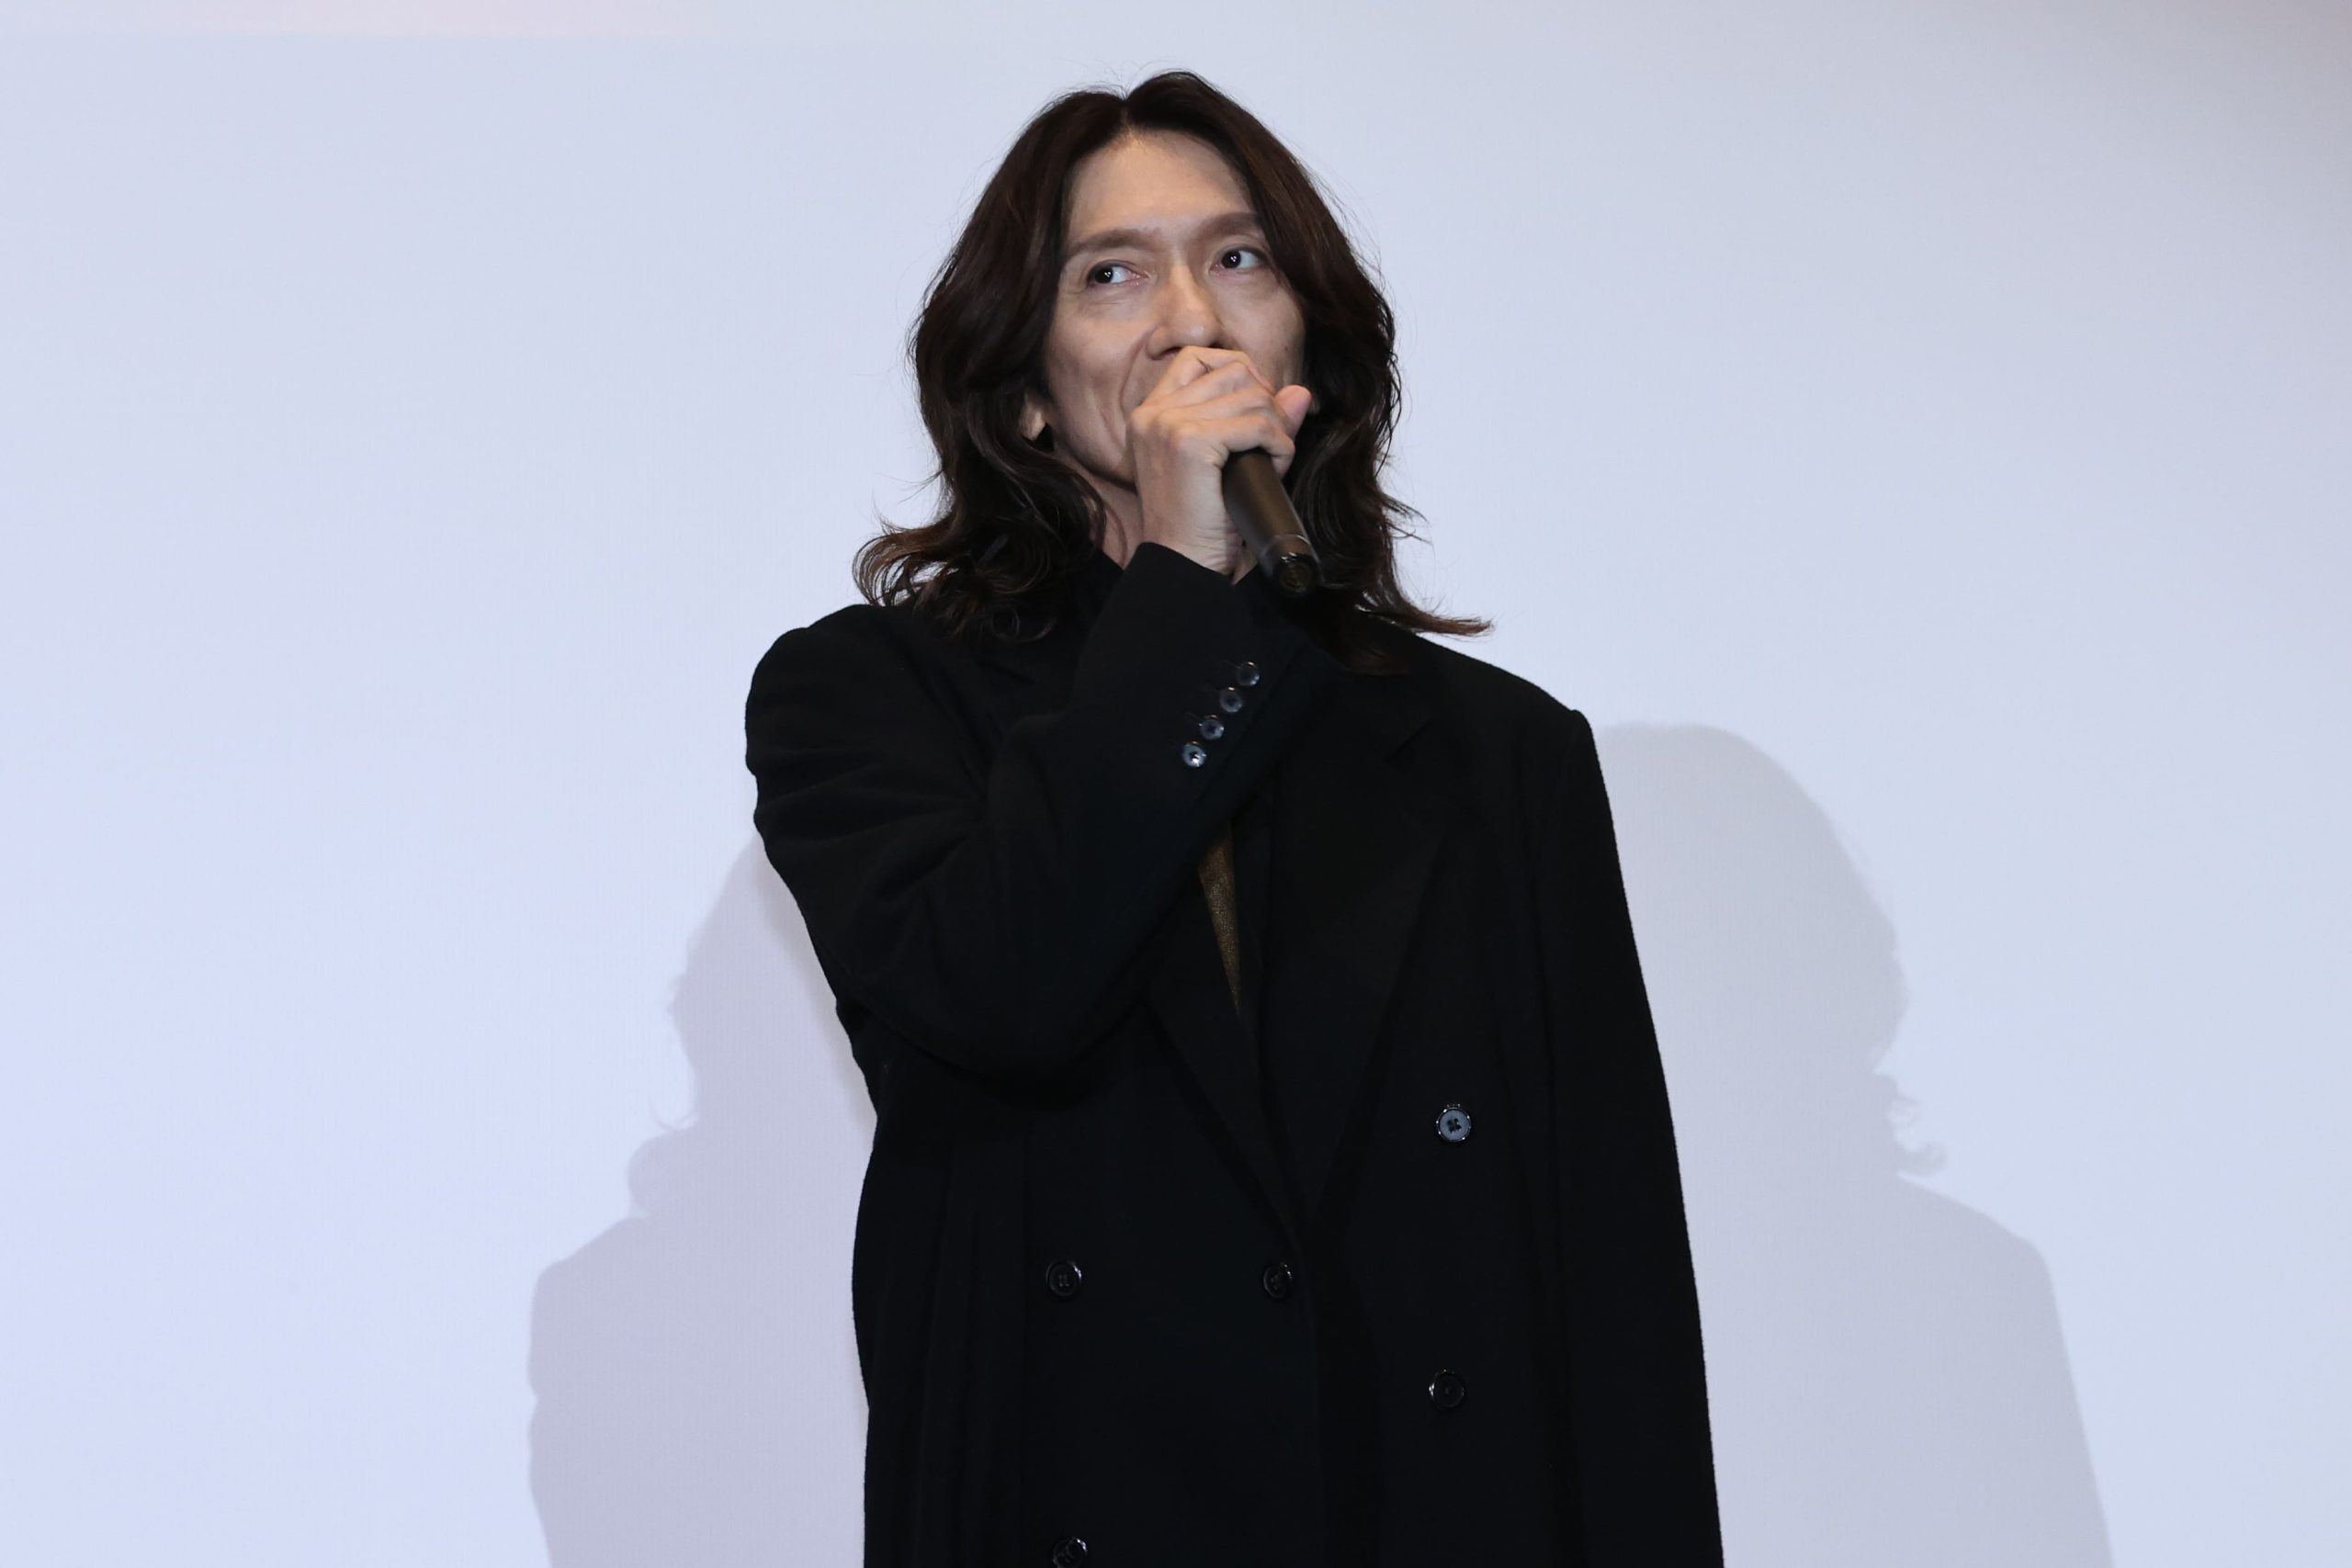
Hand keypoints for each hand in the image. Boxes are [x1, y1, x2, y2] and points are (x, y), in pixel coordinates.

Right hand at [1127, 346, 1312, 578]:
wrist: (1185, 564)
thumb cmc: (1204, 522)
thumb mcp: (1227, 461)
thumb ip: (1255, 419)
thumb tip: (1299, 392)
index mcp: (1149, 413)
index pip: (1198, 357)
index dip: (1240, 374)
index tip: (1254, 413)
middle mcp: (1152, 413)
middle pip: (1233, 369)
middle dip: (1265, 402)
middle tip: (1269, 442)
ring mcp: (1168, 424)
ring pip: (1252, 394)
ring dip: (1276, 427)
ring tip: (1272, 460)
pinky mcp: (1189, 441)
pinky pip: (1258, 424)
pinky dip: (1279, 444)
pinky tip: (1274, 467)